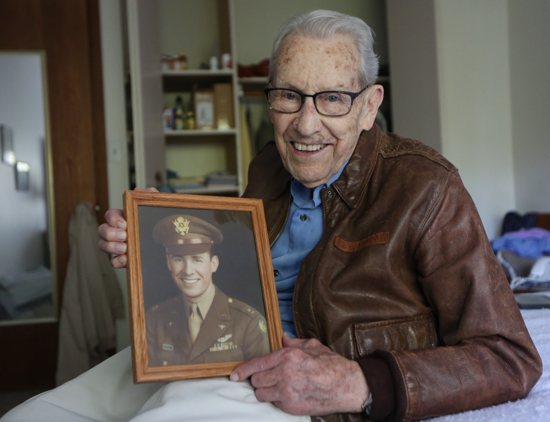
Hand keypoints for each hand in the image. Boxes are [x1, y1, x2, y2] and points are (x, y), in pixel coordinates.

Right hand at [97, 187, 157, 267]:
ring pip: (103, 245)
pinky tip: (125, 259)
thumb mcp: (157, 207)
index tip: (124, 223)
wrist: (171, 242)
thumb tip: (138, 191)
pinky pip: (113, 261)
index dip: (113, 219)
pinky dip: (117, 261)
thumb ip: (149, 195)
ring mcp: (118, 246)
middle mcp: (117, 231)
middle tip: (124, 236)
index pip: (110, 215)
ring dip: (111, 247)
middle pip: (102, 230)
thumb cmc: (160, 222)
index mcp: (124, 218)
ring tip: (125, 248)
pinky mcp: (123, 259)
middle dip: (110, 233)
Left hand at [230, 334, 369, 415]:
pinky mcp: (291, 406)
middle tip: (270, 376)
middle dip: (260, 378)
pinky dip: (277, 399)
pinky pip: (273, 403)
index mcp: (288, 356)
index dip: (242, 370)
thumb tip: (282, 338)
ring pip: (261, 393)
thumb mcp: (312, 346)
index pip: (257, 364)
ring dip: (266, 390)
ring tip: (278, 386)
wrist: (346, 386)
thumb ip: (293, 343)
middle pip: (256, 380)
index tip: (234, 374)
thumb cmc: (331, 365)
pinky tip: (289, 393)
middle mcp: (284, 373)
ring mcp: (286, 392)